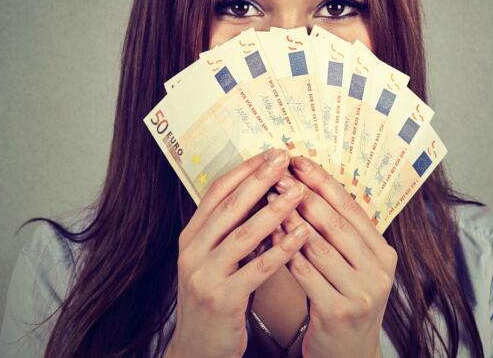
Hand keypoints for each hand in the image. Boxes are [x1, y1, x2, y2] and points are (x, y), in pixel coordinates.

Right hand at [165, 149, 309, 357]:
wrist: (196, 349)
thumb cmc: (214, 300)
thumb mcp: (214, 260)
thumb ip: (231, 231)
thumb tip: (264, 195)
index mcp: (191, 237)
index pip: (217, 192)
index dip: (244, 170)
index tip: (270, 153)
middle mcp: (192, 251)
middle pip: (229, 206)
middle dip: (258, 180)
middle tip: (284, 159)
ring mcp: (204, 276)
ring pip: (243, 235)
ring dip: (274, 211)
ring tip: (298, 192)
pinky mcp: (222, 299)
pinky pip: (256, 269)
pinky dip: (280, 250)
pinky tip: (301, 236)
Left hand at [271, 156, 396, 357]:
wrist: (350, 356)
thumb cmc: (344, 303)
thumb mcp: (354, 267)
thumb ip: (341, 235)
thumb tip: (309, 188)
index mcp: (383, 253)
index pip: (351, 208)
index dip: (323, 182)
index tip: (299, 161)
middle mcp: (378, 270)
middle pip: (335, 223)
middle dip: (303, 195)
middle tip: (277, 175)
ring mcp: (361, 292)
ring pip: (318, 246)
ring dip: (289, 220)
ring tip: (268, 200)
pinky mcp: (338, 311)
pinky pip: (305, 274)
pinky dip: (284, 252)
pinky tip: (267, 237)